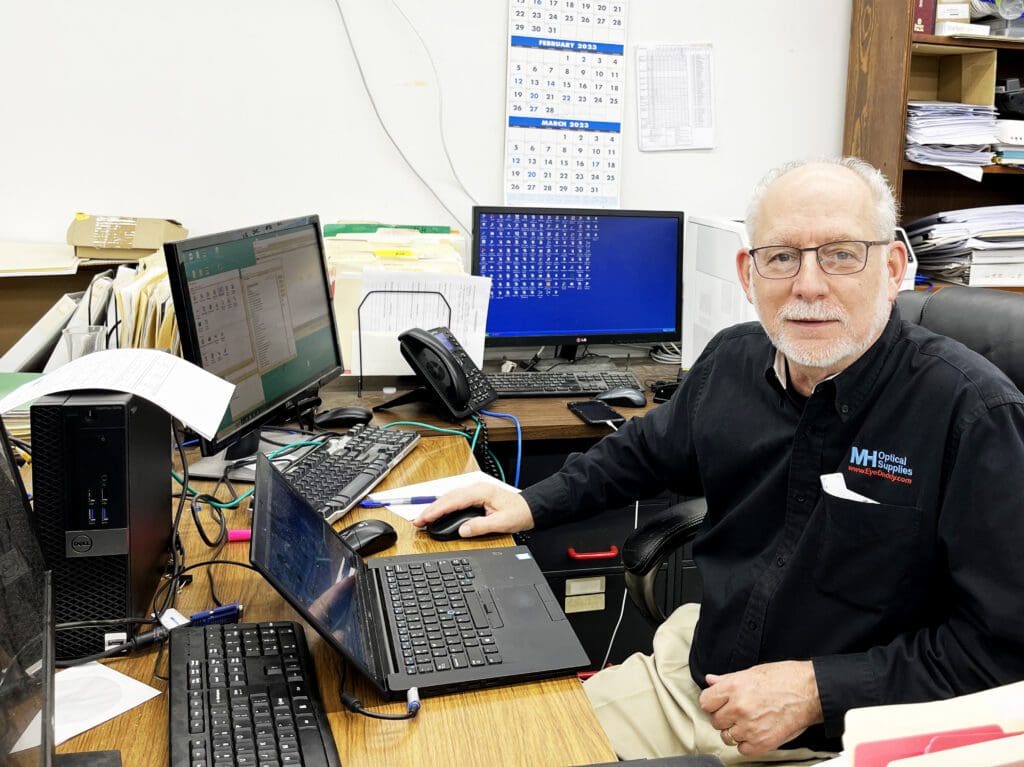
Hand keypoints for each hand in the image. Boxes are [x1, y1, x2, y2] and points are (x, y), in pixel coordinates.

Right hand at [414, 482, 534, 536]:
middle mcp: (475, 489)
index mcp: (481, 492)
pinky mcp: (475, 496)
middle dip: (431, 509)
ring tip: (423, 519)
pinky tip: (438, 513)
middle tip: (418, 521)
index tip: (424, 518)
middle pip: (447, 497)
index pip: (453, 501)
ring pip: (449, 497)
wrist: (529, 508)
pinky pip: (455, 500)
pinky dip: (443, 506)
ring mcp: (474, 491)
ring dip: (435, 507)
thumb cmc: (518, 513)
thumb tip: (462, 530)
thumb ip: (481, 526)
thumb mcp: (501, 523)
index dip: (436, 510)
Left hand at [698, 660, 822, 755]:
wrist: (810, 692)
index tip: (719, 703)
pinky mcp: (762, 742)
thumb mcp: (752, 672)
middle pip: (715, 721)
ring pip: (727, 736)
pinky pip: (742, 749)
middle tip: (738, 711)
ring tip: (749, 721)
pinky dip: (747, 743)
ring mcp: (750, 727)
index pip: (705, 702)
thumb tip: (710, 681)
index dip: (712, 702)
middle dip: (725, 717)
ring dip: (735, 731)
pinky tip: (755, 732)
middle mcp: (739, 708)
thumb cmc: (785, 678)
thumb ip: (727, 680)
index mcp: (734, 687)